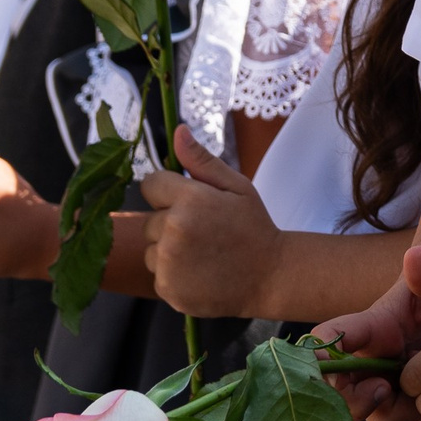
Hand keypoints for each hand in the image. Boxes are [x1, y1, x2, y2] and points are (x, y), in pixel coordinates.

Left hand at [143, 126, 282, 318]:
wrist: (270, 276)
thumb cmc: (254, 227)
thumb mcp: (237, 187)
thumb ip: (202, 161)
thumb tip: (177, 131)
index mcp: (189, 200)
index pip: (150, 184)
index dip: (169, 191)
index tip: (191, 202)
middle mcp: (172, 231)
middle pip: (150, 219)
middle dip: (171, 222)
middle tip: (205, 231)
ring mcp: (167, 263)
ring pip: (151, 249)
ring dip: (169, 250)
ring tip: (203, 254)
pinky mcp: (166, 288)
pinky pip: (157, 273)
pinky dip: (174, 274)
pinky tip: (201, 272)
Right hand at [318, 244, 420, 420]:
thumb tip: (417, 255)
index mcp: (363, 329)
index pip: (324, 341)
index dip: (315, 360)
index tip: (332, 371)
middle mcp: (360, 360)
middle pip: (331, 395)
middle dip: (352, 402)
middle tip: (385, 388)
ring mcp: (375, 383)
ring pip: (363, 417)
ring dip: (392, 411)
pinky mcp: (396, 402)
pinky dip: (412, 416)